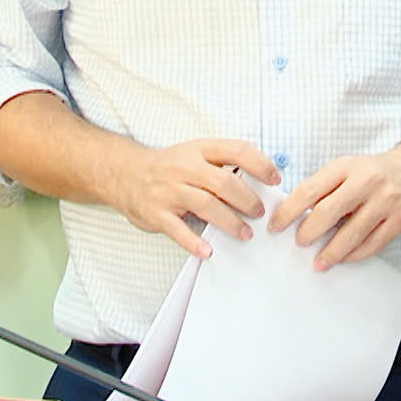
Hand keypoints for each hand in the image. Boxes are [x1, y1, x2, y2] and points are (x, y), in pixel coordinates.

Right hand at [106, 138, 281, 257]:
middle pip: (224, 183)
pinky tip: (207, 251)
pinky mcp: (156, 213)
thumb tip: (258, 182)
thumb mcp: (195, 154)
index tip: (274, 179)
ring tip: (245, 233)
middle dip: (248, 200)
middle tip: (260, 213)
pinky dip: (194, 242)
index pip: (236, 150)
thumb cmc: (169, 166)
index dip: (260, 164)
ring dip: (230, 222)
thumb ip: (222, 164)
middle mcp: (184, 168)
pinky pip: (178, 230)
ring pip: (206, 206)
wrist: (125, 174)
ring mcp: (169, 191)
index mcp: (199, 150)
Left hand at [269, 151, 400, 270]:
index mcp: (347, 166)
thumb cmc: (373, 173)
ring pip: (351, 234)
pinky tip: (344, 258)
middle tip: (299, 242)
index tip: (276, 226)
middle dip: (308, 232)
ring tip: (319, 262)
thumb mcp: (346, 169)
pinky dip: (354, 254)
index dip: (288, 211)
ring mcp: (388, 200)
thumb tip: (294, 216)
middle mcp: (368, 180)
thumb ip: (323, 188)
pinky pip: (372, 244)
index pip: (310, 190)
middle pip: (328, 213)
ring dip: (331, 252)